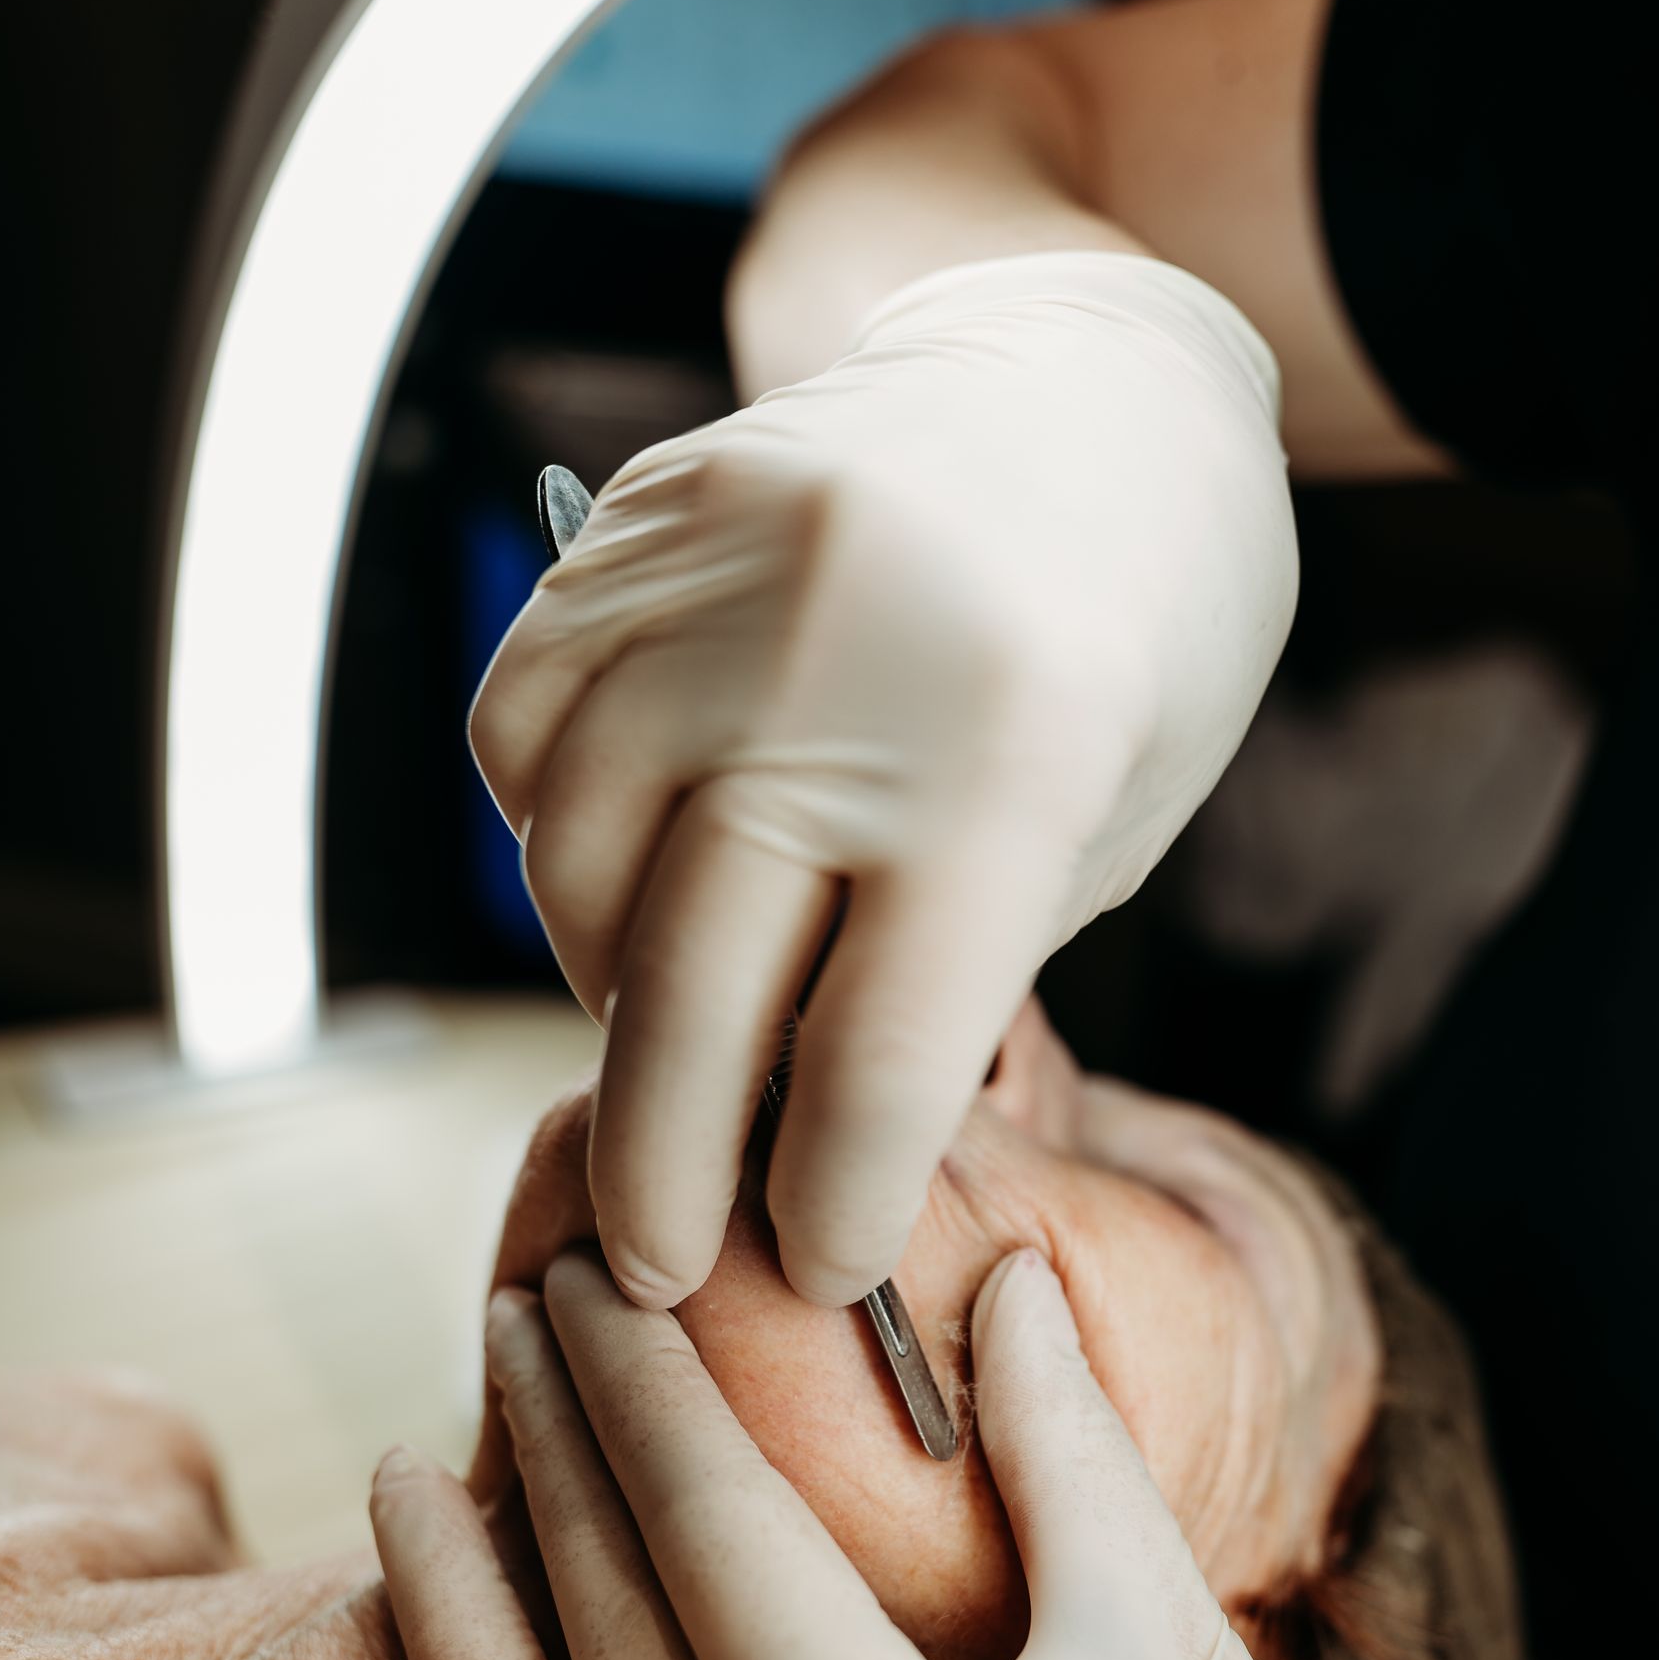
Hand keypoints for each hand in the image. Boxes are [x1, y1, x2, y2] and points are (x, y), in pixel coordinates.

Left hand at [240, 1247, 1658, 1659]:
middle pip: (591, 1610)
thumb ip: (1059, 1450)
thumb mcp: (1166, 1653)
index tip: (589, 1264)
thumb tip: (1000, 1274)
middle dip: (542, 1443)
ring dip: (444, 1616)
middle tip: (511, 1311)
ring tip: (399, 1476)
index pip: (698, 1509)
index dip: (637, 1376)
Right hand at [470, 252, 1295, 1307]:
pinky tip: (626, 881)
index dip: (832, 1205)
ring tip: (669, 1043)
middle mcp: (838, 668)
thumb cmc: (1136, 647)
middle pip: (693, 994)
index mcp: (1009, 763)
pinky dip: (553, 843)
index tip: (814, 1277)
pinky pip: (522, 740)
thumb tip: (790, 1141)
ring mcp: (716, 585)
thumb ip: (947, 979)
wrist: (1094, 382)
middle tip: (653, 1266)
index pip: (871, 1059)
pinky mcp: (632, 530)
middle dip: (666, 1171)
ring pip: (578, 873)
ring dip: (608, 999)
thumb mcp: (1099, 833)